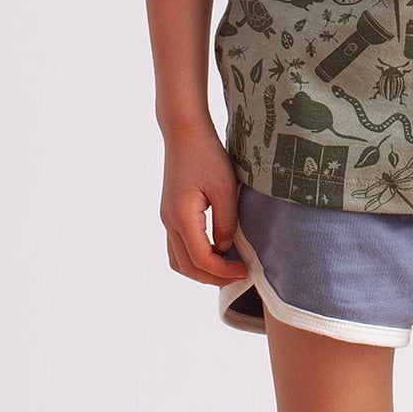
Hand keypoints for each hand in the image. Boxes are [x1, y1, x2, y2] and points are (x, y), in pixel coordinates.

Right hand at [159, 124, 250, 284]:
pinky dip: (195, 257)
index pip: (201, 259)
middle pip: (186, 266)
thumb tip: (226, 249)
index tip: (246, 270)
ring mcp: (167, 218)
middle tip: (239, 275)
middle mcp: (169, 222)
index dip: (224, 271)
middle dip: (213, 277)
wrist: (185, 133)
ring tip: (228, 267)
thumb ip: (226, 223)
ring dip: (201, 270)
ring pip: (178, 260)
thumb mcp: (225, 189)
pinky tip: (216, 251)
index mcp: (183, 217)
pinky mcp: (170, 213)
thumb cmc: (207, 156)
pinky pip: (178, 247)